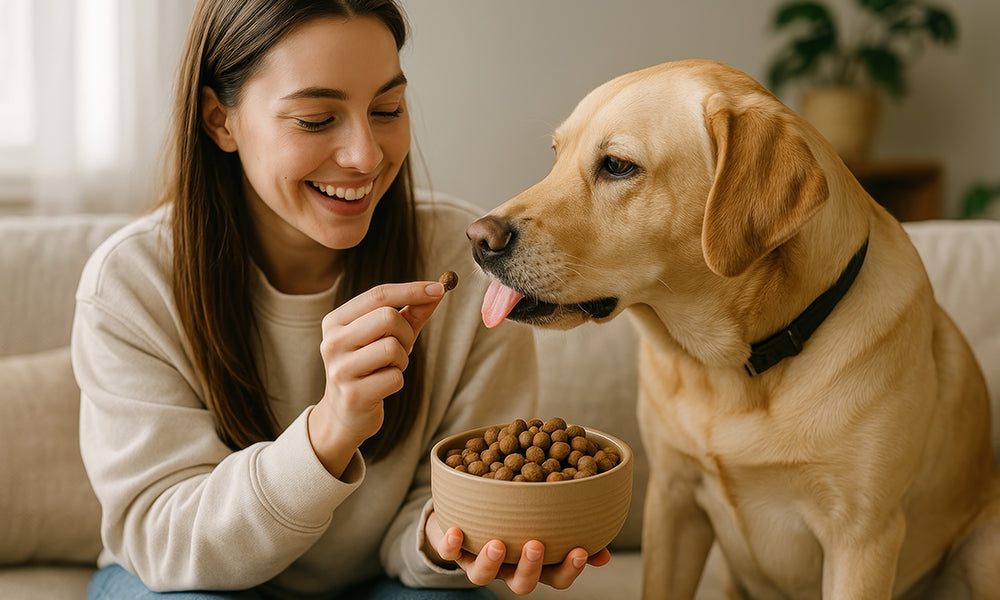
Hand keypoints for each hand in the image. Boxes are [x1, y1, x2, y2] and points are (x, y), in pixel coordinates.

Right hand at [308, 280, 445, 476]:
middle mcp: (332, 342)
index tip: (439, 288)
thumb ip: (411, 312)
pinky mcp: (353, 395)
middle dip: (406, 333)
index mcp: (336, 321)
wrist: (343, 414)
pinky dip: (397, 380)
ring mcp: (340, 369)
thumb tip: (438, 289)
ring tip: (389, 368)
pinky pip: (395, 377)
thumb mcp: (388, 335)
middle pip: (387, 317)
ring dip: (402, 359)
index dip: (411, 290)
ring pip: (392, 347)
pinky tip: (382, 386)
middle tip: (402, 348)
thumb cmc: (370, 367)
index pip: (378, 294)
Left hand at [424, 512, 610, 594]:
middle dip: (529, 567)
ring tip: (497, 543)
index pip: (556, 577)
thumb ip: (571, 535)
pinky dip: (451, 544)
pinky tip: (456, 531)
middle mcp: (507, 569)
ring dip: (491, 562)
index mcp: (532, 564)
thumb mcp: (542, 525)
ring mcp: (478, 562)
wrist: (463, 518)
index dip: (569, 569)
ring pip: (483, 575)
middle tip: (535, 545)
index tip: (581, 550)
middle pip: (521, 583)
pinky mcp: (454, 550)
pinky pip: (450, 553)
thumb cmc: (512, 520)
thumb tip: (604, 552)